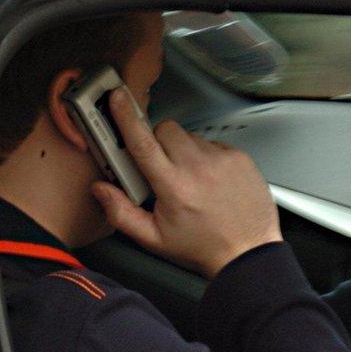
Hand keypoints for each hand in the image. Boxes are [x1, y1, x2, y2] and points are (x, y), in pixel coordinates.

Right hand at [90, 87, 281, 277]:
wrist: (248, 252)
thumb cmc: (204, 247)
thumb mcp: (155, 239)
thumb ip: (121, 213)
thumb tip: (101, 190)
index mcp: (174, 186)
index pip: (143, 142)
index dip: (126, 117)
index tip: (118, 99)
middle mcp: (199, 168)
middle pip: (165, 130)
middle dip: (157, 143)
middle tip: (163, 168)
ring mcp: (222, 159)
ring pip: (189, 135)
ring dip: (183, 150)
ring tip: (191, 179)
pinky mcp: (239, 157)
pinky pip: (212, 143)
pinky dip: (206, 156)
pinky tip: (210, 179)